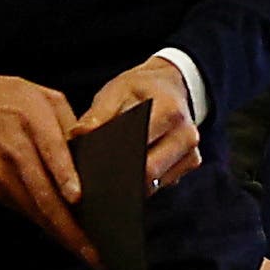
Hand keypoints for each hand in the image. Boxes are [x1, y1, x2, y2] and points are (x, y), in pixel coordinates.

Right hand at [0, 67, 92, 259]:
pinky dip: (42, 222)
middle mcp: (15, 150)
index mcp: (33, 120)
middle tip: (93, 252)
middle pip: (44, 195)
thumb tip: (90, 152)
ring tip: (82, 250)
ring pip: (33, 210)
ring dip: (58, 234)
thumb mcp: (41, 95)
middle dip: (70, 229)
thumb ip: (69, 122)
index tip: (77, 199)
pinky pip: (21, 209)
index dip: (64, 177)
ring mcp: (0, 173)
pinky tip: (58, 232)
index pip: (51, 151)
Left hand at [74, 54, 203, 189]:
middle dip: (120, 175)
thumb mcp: (117, 90)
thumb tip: (78, 135)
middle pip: (148, 173)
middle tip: (96, 173)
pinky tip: (129, 169)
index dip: (113, 158)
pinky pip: (161, 184)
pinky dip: (143, 182)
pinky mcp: (190, 165)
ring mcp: (191, 153)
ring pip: (154, 184)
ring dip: (131, 181)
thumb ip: (98, 114)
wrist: (172, 85)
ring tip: (111, 169)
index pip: (138, 147)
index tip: (92, 162)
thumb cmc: (141, 87)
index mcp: (169, 111)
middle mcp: (186, 135)